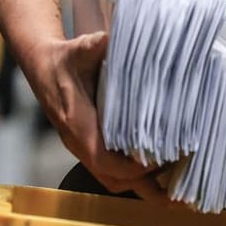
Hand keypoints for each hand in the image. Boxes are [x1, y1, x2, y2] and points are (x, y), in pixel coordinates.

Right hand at [28, 31, 168, 202]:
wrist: (44, 67)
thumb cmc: (64, 60)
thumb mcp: (77, 49)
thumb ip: (91, 46)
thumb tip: (107, 40)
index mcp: (77, 125)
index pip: (104, 160)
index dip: (132, 166)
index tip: (161, 159)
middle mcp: (80, 143)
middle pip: (114, 180)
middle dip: (147, 186)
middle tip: (182, 179)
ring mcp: (86, 148)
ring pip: (115, 180)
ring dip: (145, 184)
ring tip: (177, 179)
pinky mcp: (93, 146)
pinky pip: (115, 172)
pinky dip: (138, 176)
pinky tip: (161, 165)